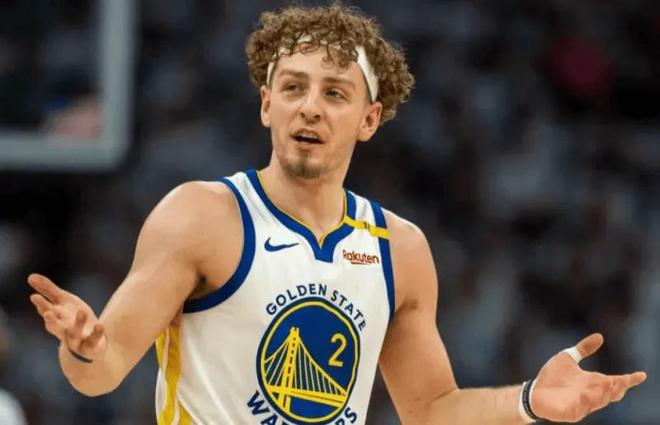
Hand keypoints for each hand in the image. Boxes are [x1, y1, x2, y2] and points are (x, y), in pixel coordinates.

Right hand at [28, 273, 107, 361]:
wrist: (90, 342)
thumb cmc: (73, 318)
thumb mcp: (63, 301)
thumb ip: (48, 290)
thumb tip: (30, 276)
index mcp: (56, 318)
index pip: (46, 312)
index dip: (41, 305)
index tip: (35, 297)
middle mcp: (64, 330)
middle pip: (55, 327)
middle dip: (51, 321)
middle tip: (48, 314)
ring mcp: (77, 339)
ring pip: (74, 334)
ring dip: (78, 324)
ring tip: (82, 311)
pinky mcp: (91, 345)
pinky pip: (93, 340)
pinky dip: (96, 333)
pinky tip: (99, 325)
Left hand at [531, 333, 645, 422]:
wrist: (533, 391)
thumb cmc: (552, 377)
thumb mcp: (568, 358)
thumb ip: (584, 348)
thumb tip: (600, 336)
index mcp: (593, 382)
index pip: (616, 382)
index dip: (629, 380)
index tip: (641, 375)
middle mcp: (591, 394)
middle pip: (611, 393)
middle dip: (618, 387)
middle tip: (622, 379)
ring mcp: (582, 405)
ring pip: (599, 401)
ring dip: (605, 393)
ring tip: (609, 382)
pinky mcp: (570, 413)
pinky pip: (581, 409)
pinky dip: (586, 402)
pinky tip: (587, 393)